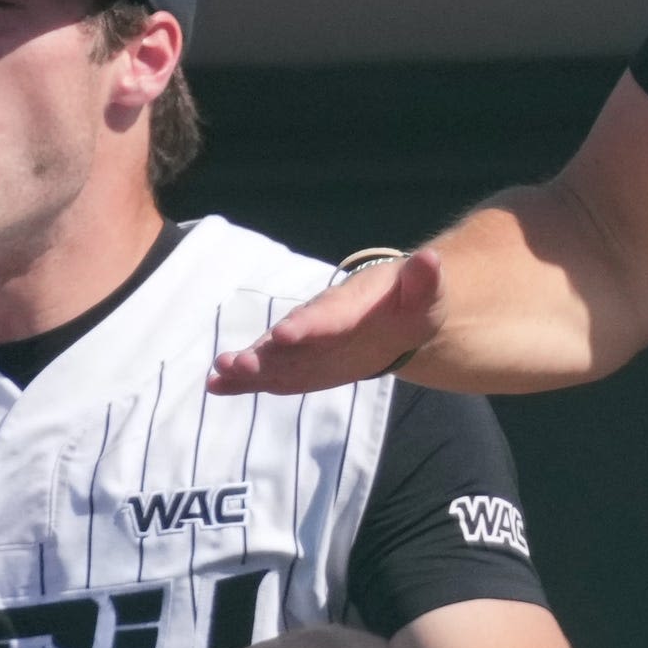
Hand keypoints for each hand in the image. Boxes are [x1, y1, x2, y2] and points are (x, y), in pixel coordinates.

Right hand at [208, 250, 442, 397]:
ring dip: (247, 365)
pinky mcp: (298, 365)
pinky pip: (270, 374)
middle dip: (264, 351)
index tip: (285, 334)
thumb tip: (431, 261)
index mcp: (346, 305)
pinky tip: (216, 387)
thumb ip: (424, 281)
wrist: (393, 315)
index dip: (308, 325)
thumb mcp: (425, 295)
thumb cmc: (409, 303)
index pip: (327, 316)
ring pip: (272, 357)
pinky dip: (245, 381)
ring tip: (219, 373)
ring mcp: (303, 346)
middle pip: (288, 339)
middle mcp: (316, 323)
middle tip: (236, 362)